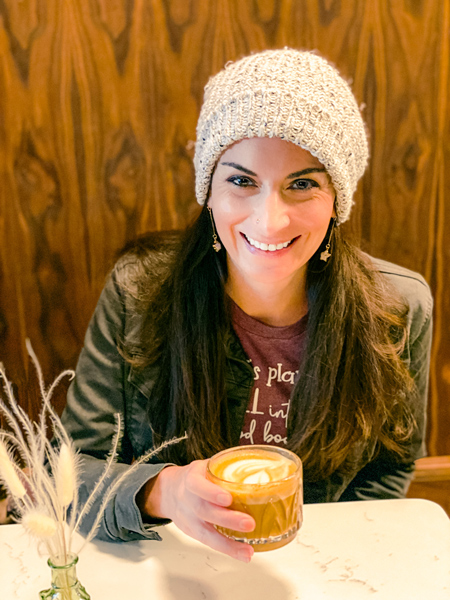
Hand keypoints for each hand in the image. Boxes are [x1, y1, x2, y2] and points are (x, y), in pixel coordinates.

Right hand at [137, 460, 254, 561]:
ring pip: (206, 533)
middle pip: (205, 511)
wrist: (169, 491)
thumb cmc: (195, 477)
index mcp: (191, 479)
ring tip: (247, 550)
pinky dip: (227, 549)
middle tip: (249, 523)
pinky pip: (210, 543)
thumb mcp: (205, 466)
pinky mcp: (194, 533)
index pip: (197, 485)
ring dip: (228, 543)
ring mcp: (189, 519)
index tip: (227, 498)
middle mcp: (188, 500)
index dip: (211, 492)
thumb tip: (261, 463)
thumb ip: (225, 466)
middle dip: (227, 519)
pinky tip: (242, 553)